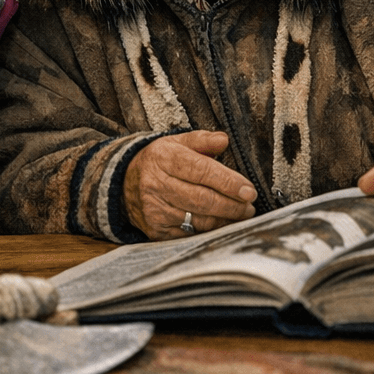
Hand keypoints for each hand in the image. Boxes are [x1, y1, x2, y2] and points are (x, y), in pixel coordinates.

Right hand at [123, 130, 257, 239]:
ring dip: (225, 219)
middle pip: (202, 199)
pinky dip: (210, 231)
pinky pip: (190, 234)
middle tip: (249, 206)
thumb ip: (202, 140)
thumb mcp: (176, 142)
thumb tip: (224, 140)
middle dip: (232, 205)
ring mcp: (155, 210)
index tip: (248, 190)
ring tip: (241, 214)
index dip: (228, 182)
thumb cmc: (160, 161)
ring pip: (198, 220)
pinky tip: (222, 224)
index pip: (201, 171)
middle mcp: (156, 184)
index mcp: (164, 158)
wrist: (124, 184)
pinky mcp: (156, 230)